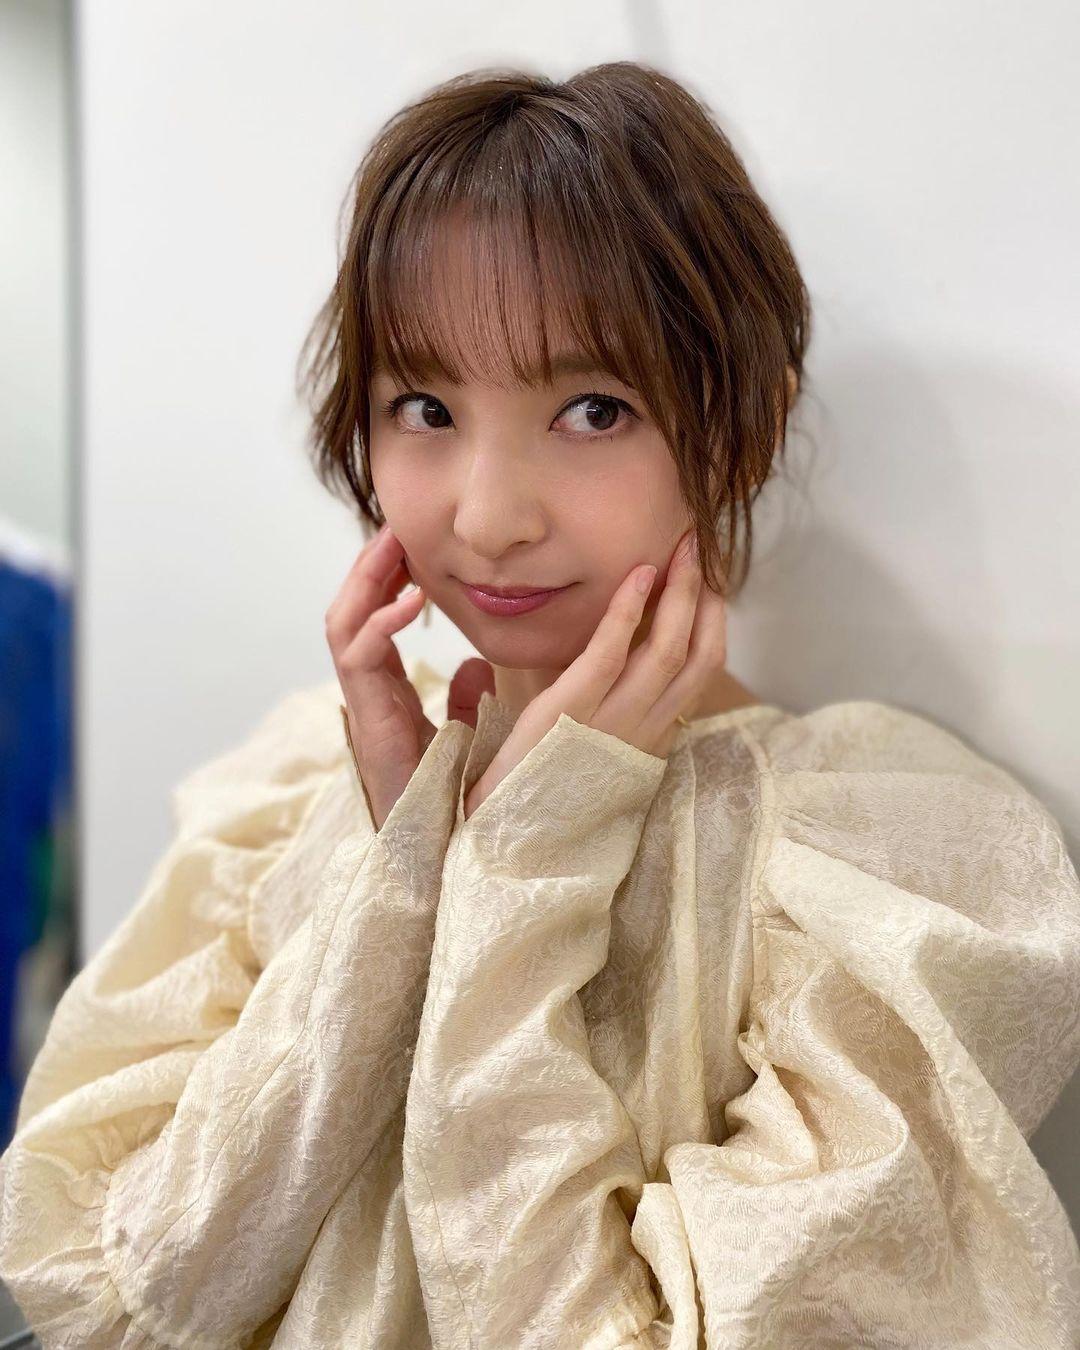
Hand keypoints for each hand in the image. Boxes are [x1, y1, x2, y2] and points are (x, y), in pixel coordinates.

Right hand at [326, 524, 494, 829]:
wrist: (436, 861)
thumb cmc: (449, 804)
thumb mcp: (465, 740)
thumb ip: (464, 704)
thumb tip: (473, 667)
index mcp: (386, 695)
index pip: (374, 623)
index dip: (385, 584)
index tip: (412, 548)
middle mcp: (367, 697)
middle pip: (350, 614)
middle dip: (368, 569)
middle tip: (396, 529)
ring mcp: (364, 708)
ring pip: (342, 627)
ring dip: (366, 583)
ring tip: (394, 547)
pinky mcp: (370, 723)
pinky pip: (361, 661)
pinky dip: (382, 625)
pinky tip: (411, 602)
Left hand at [462, 526, 725, 820]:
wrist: (502, 834)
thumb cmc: (538, 784)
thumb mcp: (590, 743)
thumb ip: (608, 705)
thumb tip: (612, 657)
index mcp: (651, 736)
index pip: (702, 671)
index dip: (715, 620)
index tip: (711, 578)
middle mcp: (644, 729)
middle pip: (698, 652)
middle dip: (706, 594)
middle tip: (700, 545)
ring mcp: (612, 722)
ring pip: (669, 648)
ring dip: (680, 590)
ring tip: (679, 546)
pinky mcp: (571, 711)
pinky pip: (610, 652)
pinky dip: (628, 609)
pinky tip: (637, 573)